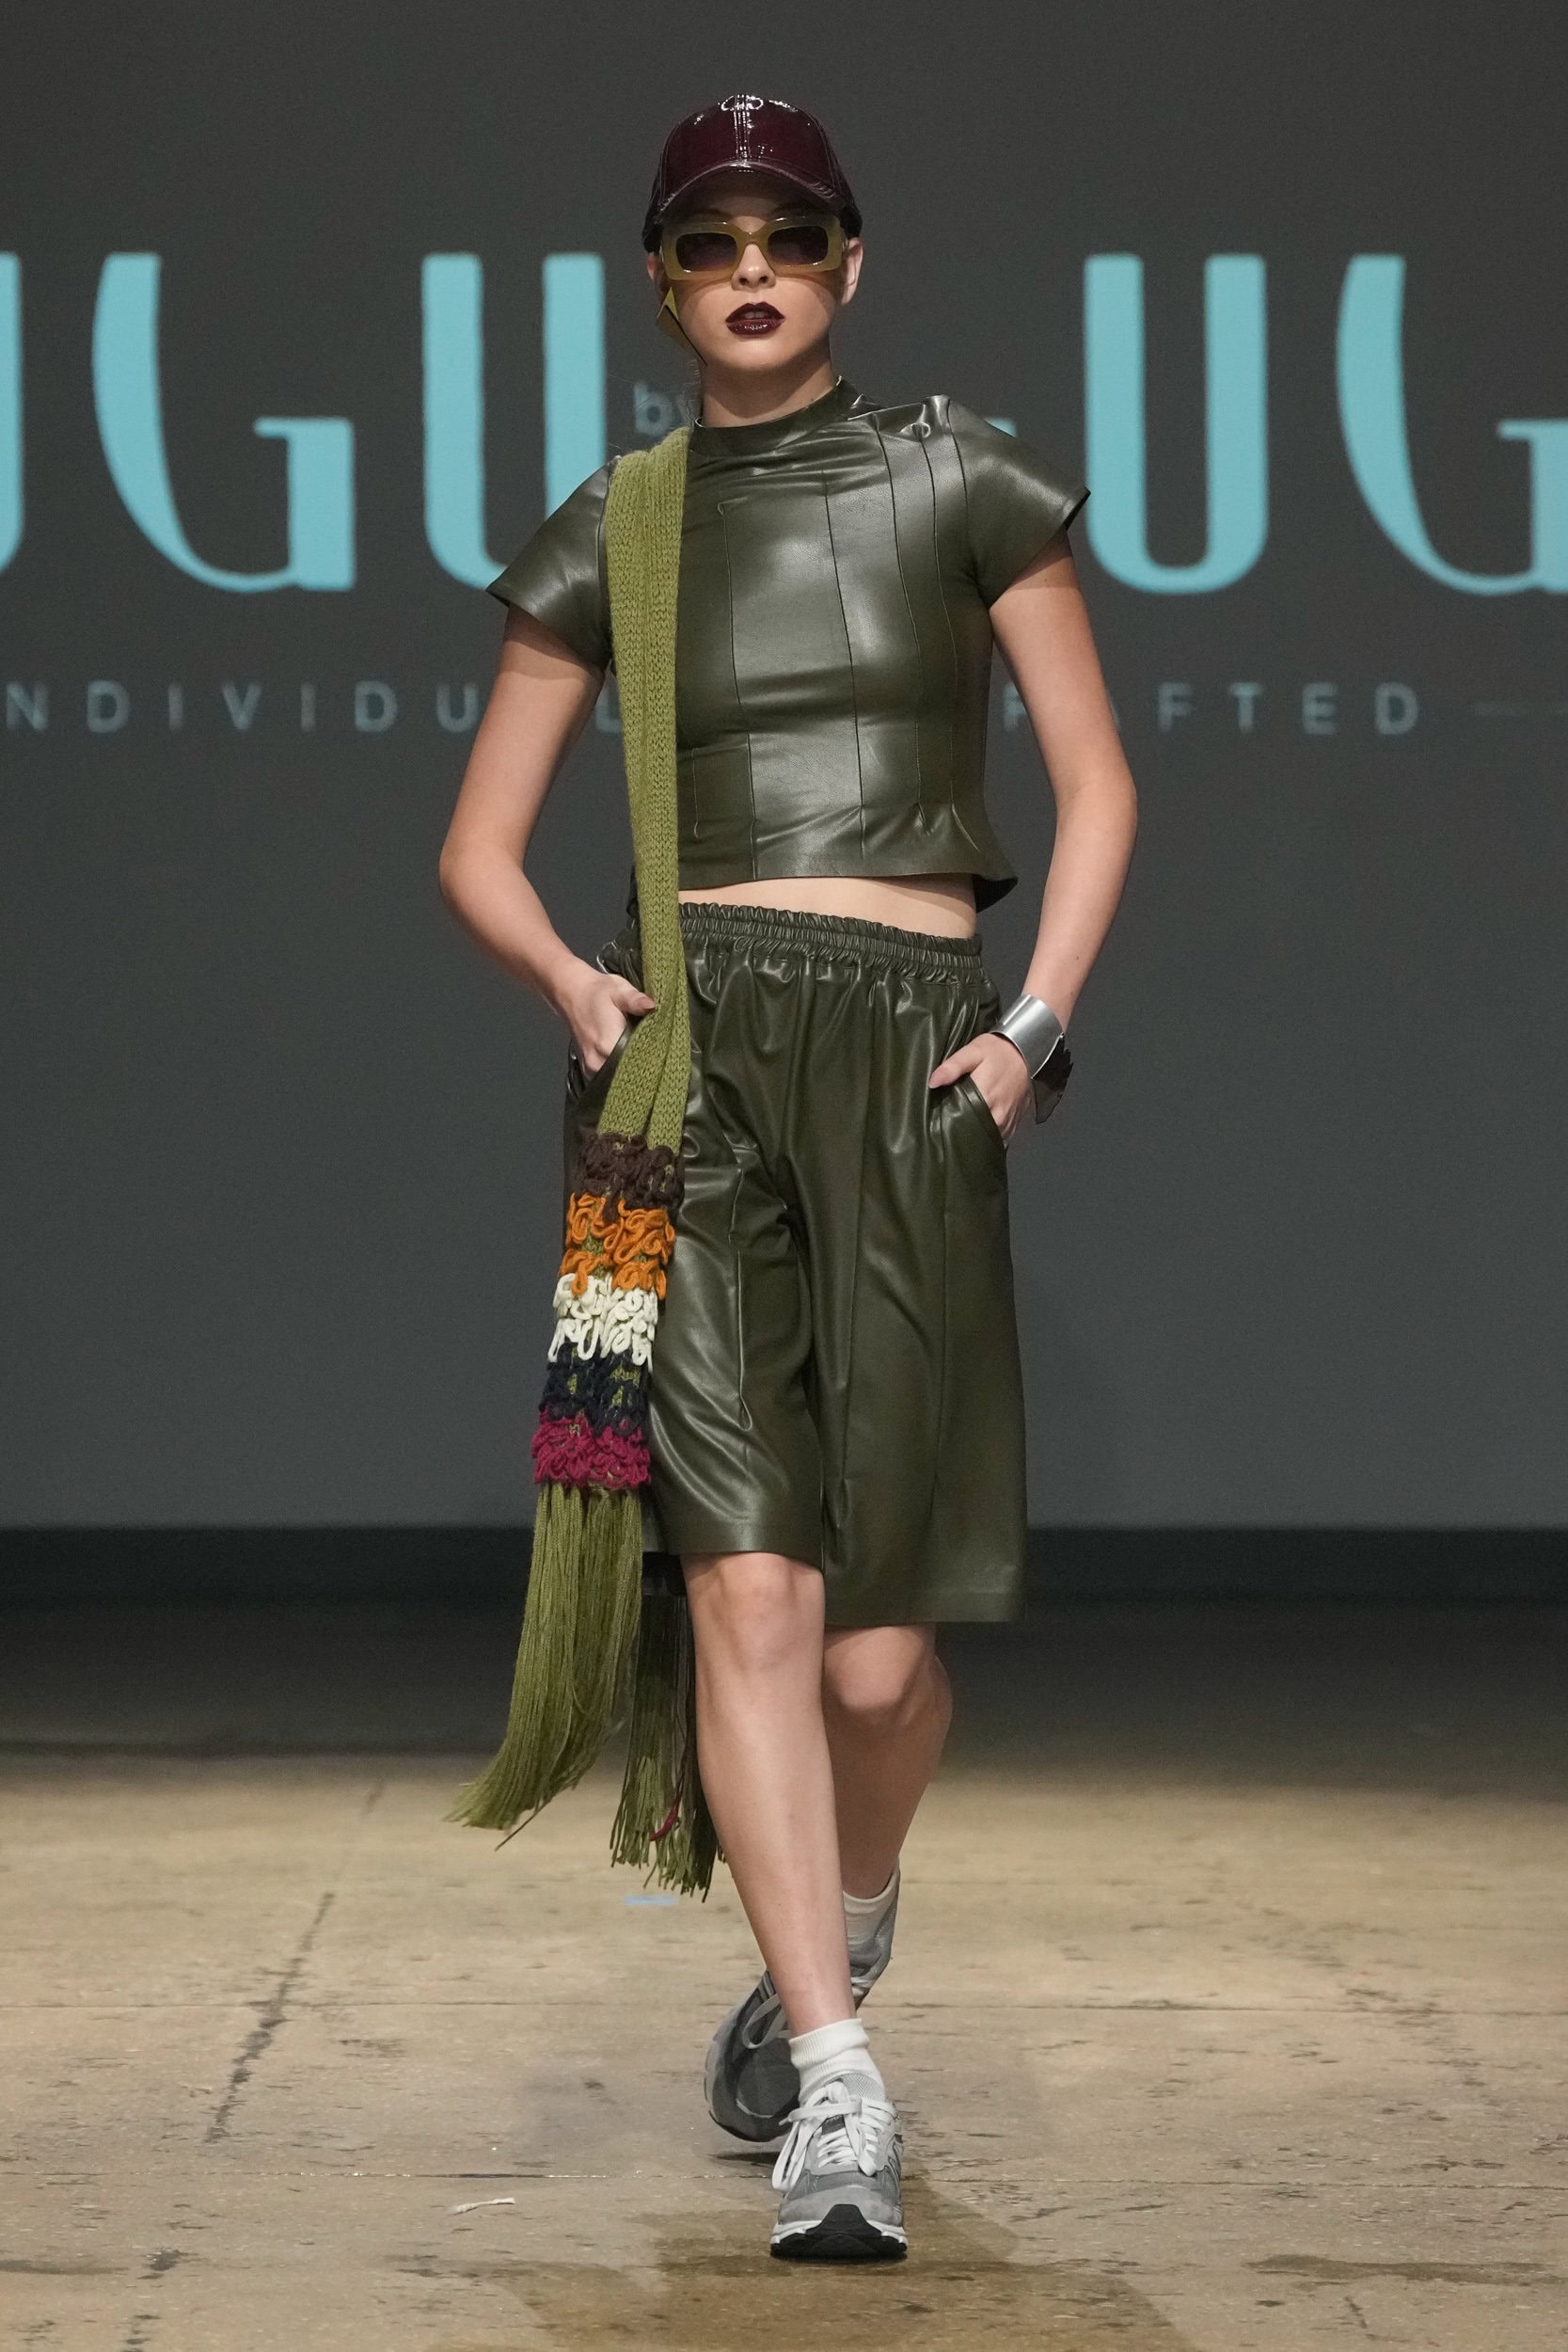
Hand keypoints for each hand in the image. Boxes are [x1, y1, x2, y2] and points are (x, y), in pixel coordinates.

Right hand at [557, 960, 655, 1073]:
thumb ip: (635, 1000)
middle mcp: (598, 1061)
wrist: (572, 994)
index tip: (666, 1051)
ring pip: (620, 1078)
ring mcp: (592, 1069)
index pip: (639, 1062)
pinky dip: (621, 1071)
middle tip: (659, 1054)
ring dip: (634, 1069)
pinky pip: (610, 1077)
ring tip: (646, 1057)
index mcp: (608, 1044)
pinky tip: (630, 1059)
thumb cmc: (598, 992)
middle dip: (646, 1065)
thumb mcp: (619, 990)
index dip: (655, 1058)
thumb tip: (651, 1005)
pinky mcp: (589, 1071)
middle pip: (630, 1073)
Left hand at [928, 1029, 1033, 1143]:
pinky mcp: (1014, 1123)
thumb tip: (932, 1082)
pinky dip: (989, 1134)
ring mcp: (1007, 1120)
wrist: (1026, 1052)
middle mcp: (997, 1114)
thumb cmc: (997, 1051)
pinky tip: (980, 1127)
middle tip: (949, 1124)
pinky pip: (999, 1137)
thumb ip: (953, 1067)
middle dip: (961, 1130)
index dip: (948, 1122)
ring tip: (964, 1126)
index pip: (961, 1120)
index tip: (939, 1119)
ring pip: (986, 1136)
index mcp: (984, 1097)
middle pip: (974, 1132)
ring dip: (975, 1133)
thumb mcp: (973, 1051)